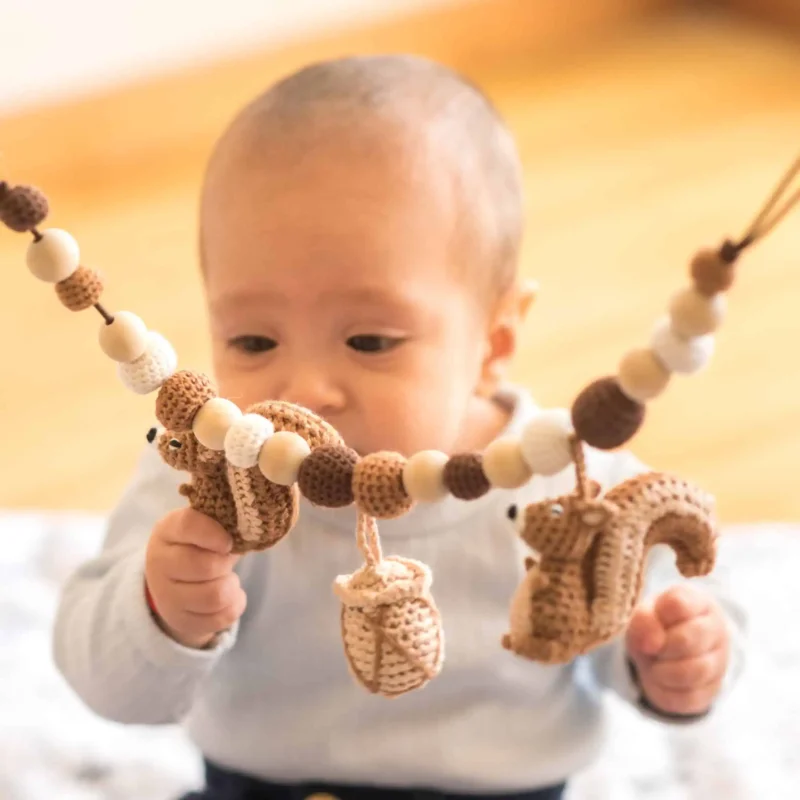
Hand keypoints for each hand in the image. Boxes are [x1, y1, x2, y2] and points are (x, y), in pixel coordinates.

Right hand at [145, 508, 245, 648]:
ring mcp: (167, 596)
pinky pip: (220, 618)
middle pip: (205, 566)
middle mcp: (160, 564)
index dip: (214, 533)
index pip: (188, 525)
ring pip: (215, 596)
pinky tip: (230, 595)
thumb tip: (251, 530)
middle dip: (226, 563)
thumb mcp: (202, 525)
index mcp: (167, 531)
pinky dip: (234, 605)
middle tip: (228, 559)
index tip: (228, 541)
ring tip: (229, 578)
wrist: (171, 579)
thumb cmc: (196, 544)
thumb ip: (222, 522)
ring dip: (231, 586)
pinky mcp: (181, 620)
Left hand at [625, 584, 728, 715]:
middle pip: (688, 639)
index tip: (651, 621)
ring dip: (663, 670)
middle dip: (660, 646)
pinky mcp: (713, 690)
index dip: (656, 616)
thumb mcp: (644, 615)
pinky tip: (660, 680)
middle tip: (651, 648)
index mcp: (698, 603)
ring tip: (653, 665)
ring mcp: (719, 661)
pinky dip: (666, 691)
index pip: (678, 604)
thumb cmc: (657, 625)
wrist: (667, 650)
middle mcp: (716, 630)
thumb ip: (644, 621)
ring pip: (695, 671)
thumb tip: (651, 644)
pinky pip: (690, 697)